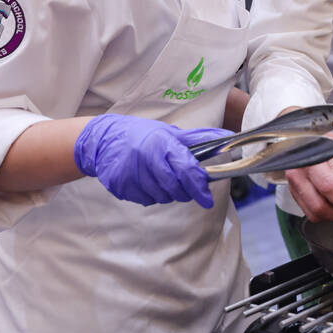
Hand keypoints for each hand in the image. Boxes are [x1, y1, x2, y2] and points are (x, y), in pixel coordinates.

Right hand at [74, 114, 229, 206]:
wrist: (104, 140)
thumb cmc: (142, 135)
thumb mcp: (170, 132)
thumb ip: (198, 139)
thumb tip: (228, 137)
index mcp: (162, 144)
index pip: (187, 171)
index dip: (199, 187)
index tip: (207, 199)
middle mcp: (147, 159)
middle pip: (175, 189)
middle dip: (185, 191)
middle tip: (183, 185)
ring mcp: (132, 174)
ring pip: (161, 197)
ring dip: (168, 193)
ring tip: (161, 177)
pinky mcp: (121, 186)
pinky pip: (145, 200)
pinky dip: (151, 195)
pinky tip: (147, 181)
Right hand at [284, 135, 332, 221]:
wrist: (301, 141)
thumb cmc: (318, 142)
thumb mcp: (332, 148)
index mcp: (308, 160)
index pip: (328, 187)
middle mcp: (297, 175)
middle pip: (319, 206)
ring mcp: (293, 187)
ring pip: (314, 214)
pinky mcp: (294, 195)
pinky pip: (310, 212)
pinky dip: (324, 213)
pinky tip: (332, 204)